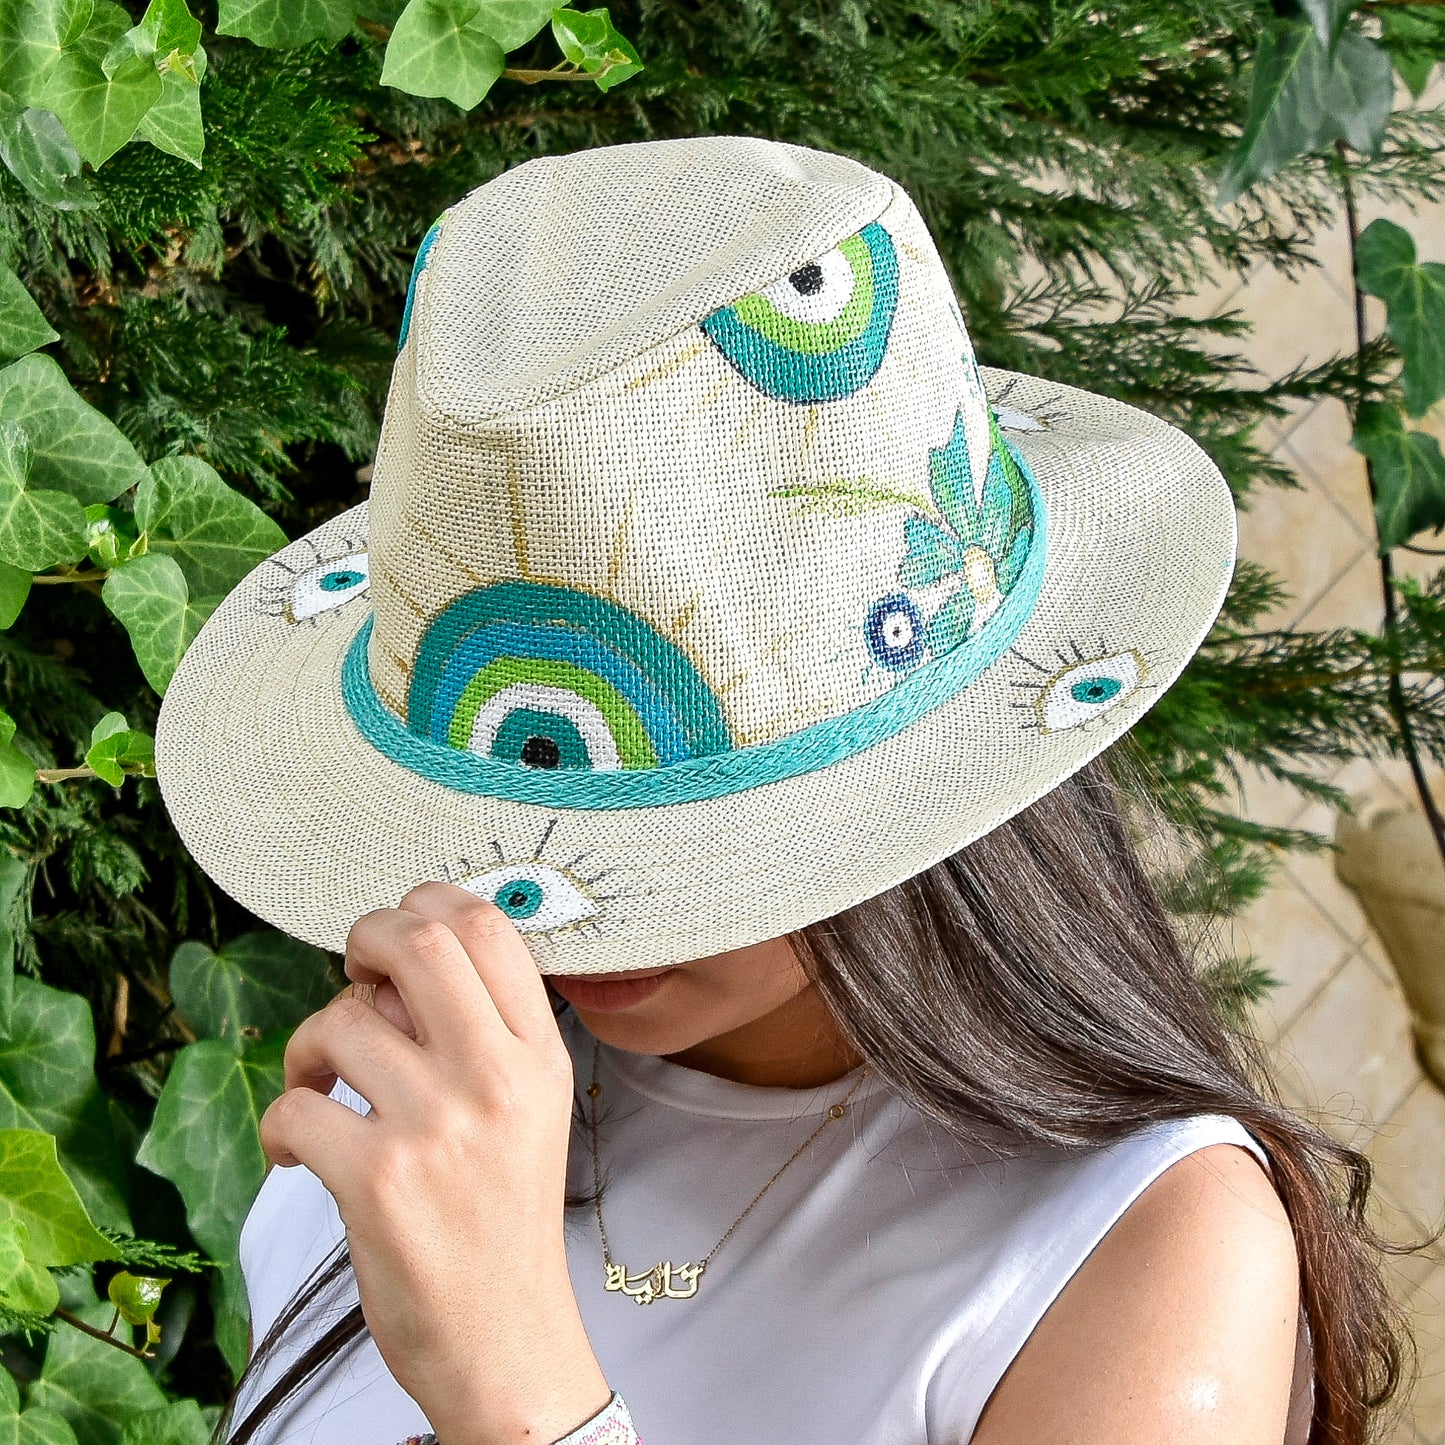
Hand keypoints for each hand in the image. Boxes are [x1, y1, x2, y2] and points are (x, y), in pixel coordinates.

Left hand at [258, 881, 611, 1444]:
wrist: (504, 1338)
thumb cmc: (505, 1218)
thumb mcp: (532, 1109)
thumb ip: (484, 1031)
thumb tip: (399, 961)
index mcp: (539, 1055)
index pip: (488, 928)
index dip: (429, 904)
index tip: (398, 938)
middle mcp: (498, 1078)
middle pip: (417, 942)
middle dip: (364, 938)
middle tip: (352, 972)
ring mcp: (438, 1126)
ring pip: (340, 1020)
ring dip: (308, 1046)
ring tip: (318, 1083)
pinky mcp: (378, 1180)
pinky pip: (296, 1104)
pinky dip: (280, 1123)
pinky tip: (295, 1150)